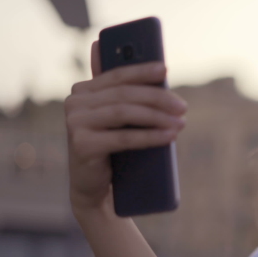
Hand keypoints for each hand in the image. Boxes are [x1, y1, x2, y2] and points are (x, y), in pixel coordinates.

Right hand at [64, 41, 186, 213]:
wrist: (94, 188)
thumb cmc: (112, 149)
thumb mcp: (120, 119)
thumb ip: (129, 95)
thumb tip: (161, 69)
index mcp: (83, 90)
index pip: (116, 75)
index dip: (142, 71)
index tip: (165, 70)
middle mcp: (75, 103)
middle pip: (124, 94)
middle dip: (157, 98)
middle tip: (182, 107)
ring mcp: (75, 123)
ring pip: (124, 113)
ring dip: (157, 117)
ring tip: (181, 123)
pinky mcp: (82, 145)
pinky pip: (123, 138)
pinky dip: (149, 136)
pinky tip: (169, 136)